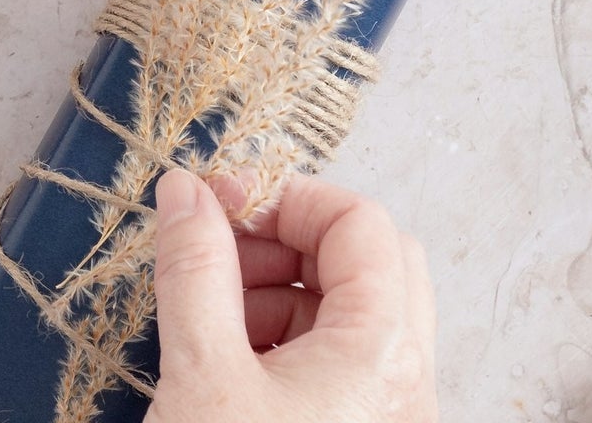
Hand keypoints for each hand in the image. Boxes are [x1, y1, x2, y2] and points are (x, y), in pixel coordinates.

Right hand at [149, 169, 437, 422]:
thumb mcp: (200, 368)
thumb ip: (194, 269)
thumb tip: (185, 191)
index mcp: (382, 351)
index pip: (359, 221)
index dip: (284, 198)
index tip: (218, 203)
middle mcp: (406, 380)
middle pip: (367, 260)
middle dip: (284, 240)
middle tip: (217, 248)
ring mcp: (390, 411)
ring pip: (352, 311)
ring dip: (280, 289)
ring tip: (211, 313)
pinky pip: (341, 361)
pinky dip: (287, 338)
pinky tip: (228, 358)